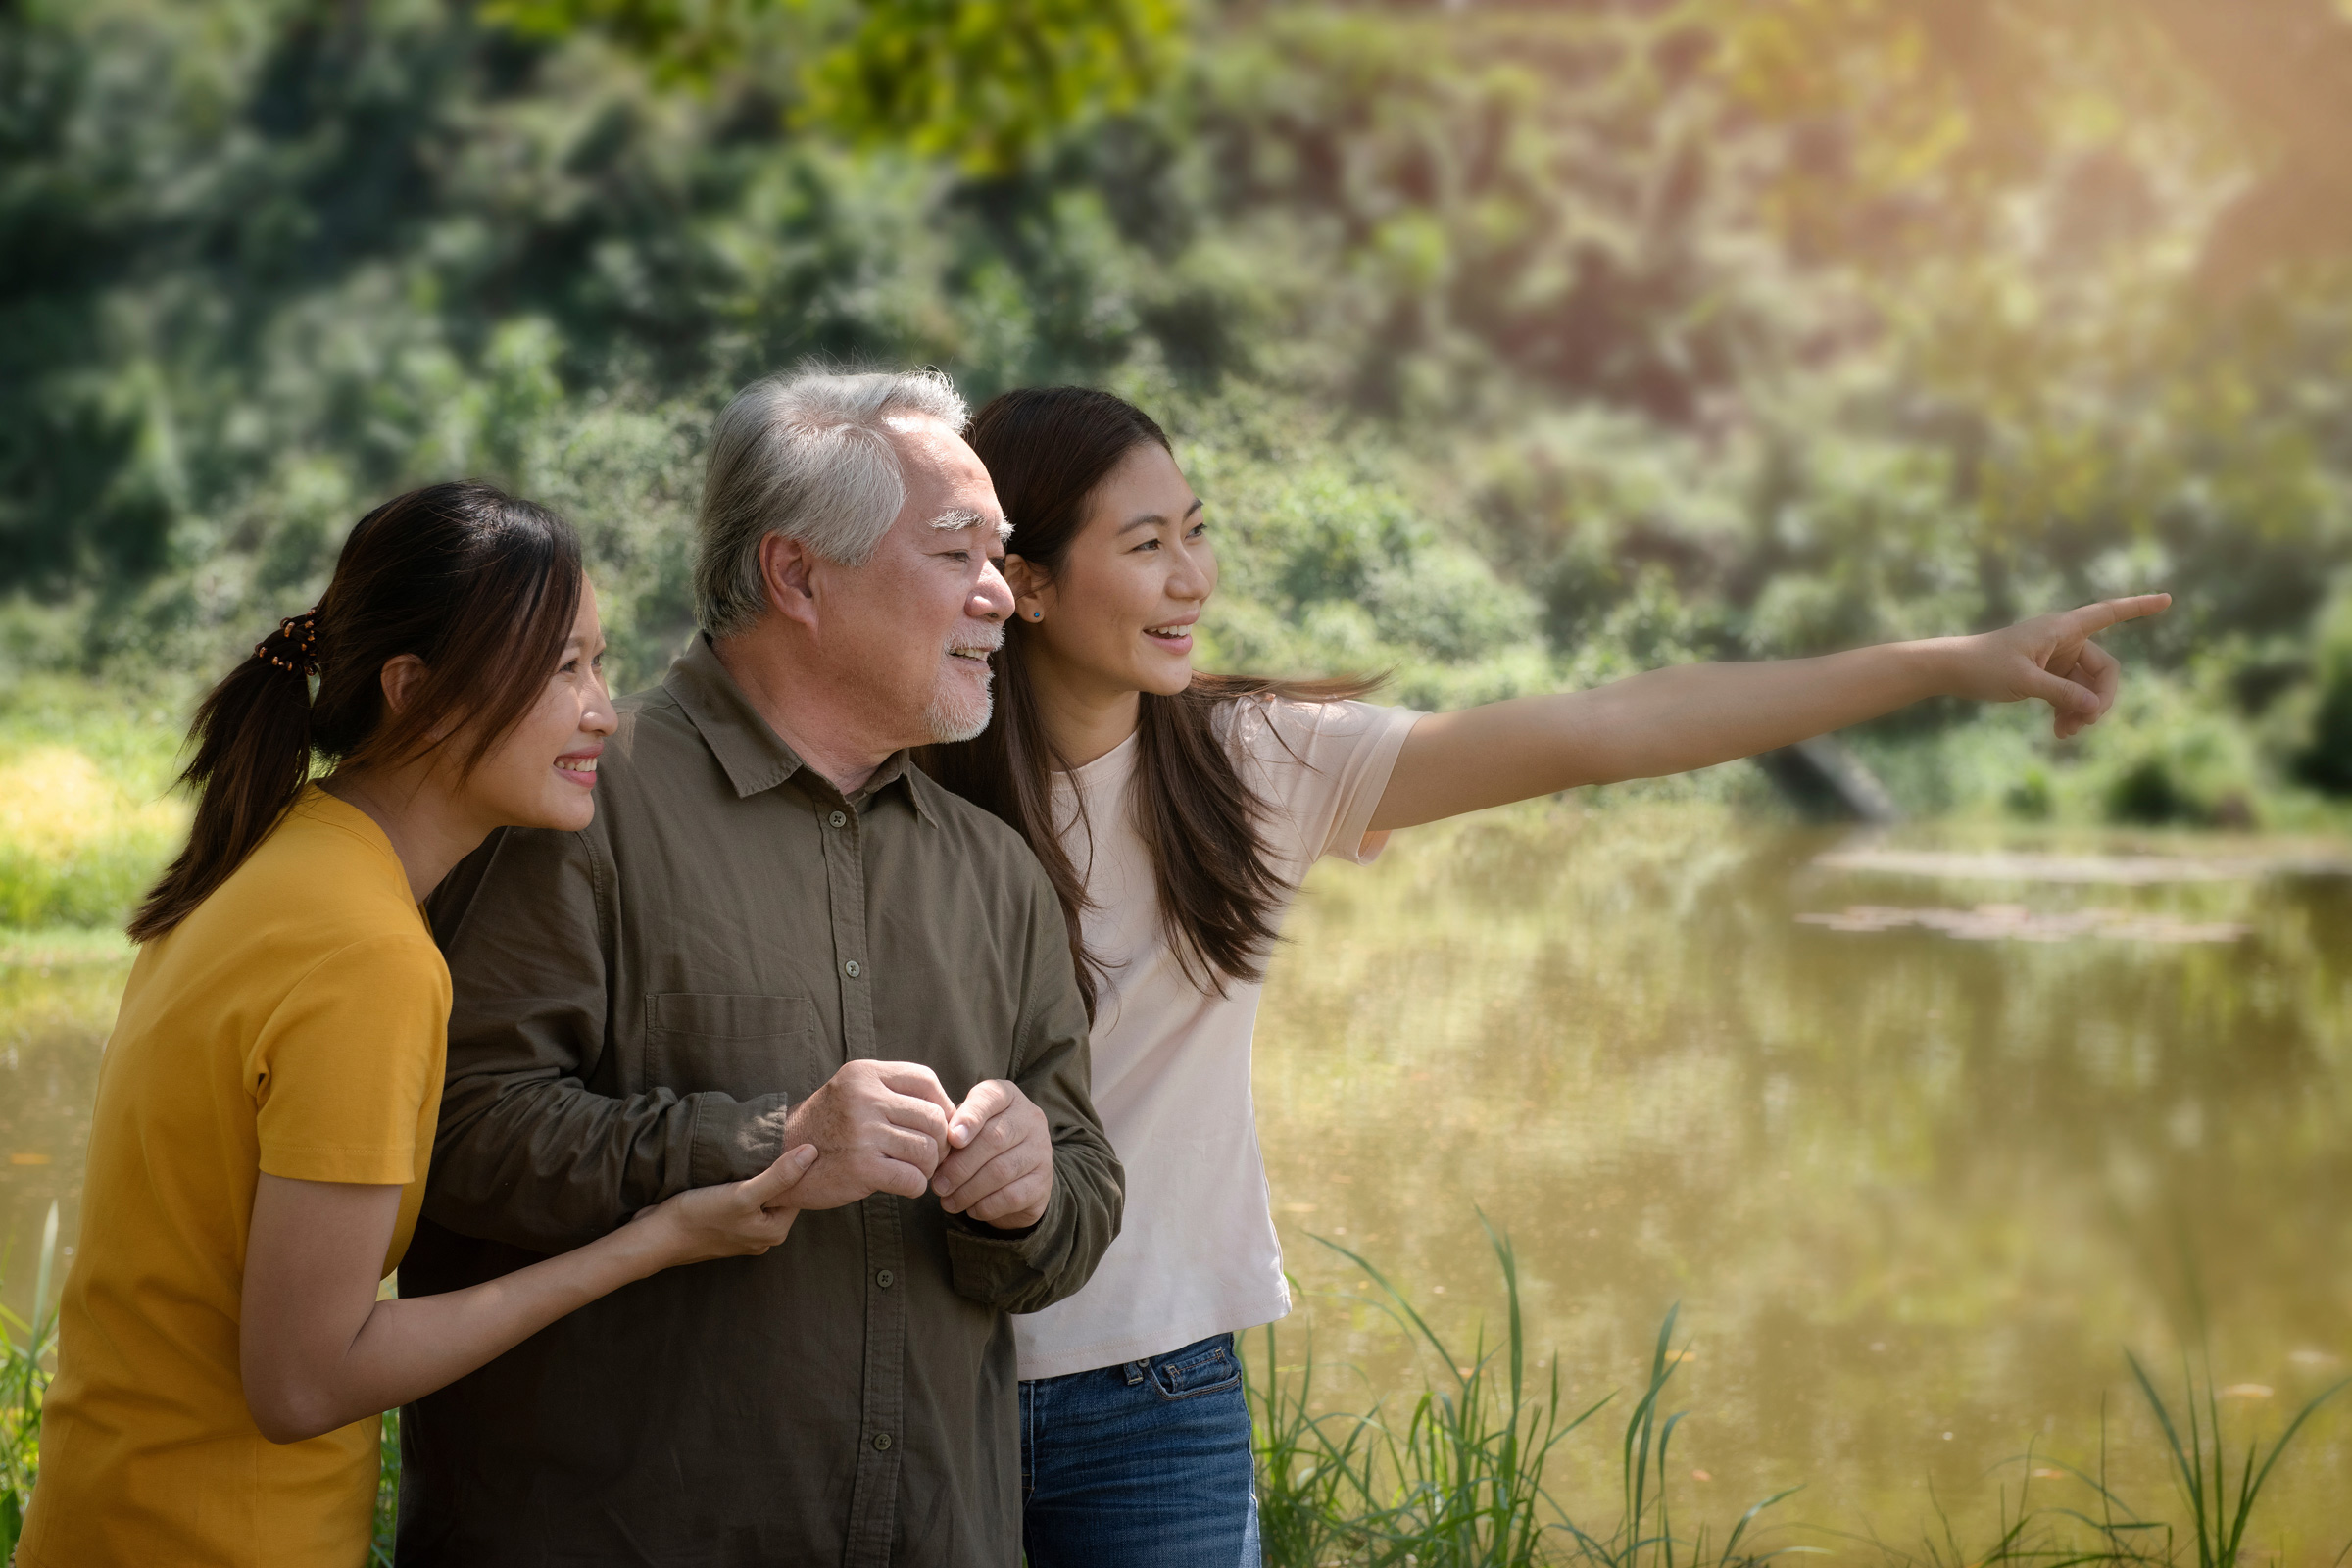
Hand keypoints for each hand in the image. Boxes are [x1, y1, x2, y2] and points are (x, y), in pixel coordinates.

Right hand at [639, 1142, 819, 1265]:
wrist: (656, 1236)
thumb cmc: (700, 1217)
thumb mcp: (744, 1194)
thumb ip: (780, 1175)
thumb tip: (813, 1153)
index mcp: (775, 1231)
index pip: (799, 1193)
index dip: (796, 1167)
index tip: (792, 1143)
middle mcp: (762, 1236)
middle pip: (779, 1195)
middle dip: (775, 1172)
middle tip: (770, 1144)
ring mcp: (742, 1233)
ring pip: (759, 1197)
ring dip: (755, 1177)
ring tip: (750, 1154)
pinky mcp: (723, 1226)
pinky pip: (741, 1201)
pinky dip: (739, 1185)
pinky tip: (731, 1171)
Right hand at [780, 1059, 955, 1207]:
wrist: (778, 1156)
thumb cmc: (827, 1126)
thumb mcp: (854, 1092)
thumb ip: (894, 1093)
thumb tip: (952, 1114)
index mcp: (864, 1074)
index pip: (926, 1080)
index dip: (942, 1105)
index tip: (936, 1126)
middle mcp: (864, 1098)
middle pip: (934, 1117)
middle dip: (939, 1141)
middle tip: (927, 1156)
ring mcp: (862, 1133)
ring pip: (928, 1150)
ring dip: (927, 1167)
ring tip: (912, 1170)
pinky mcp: (861, 1168)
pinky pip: (913, 1179)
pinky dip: (915, 1186)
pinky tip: (902, 1185)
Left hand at [933, 1079, 1052, 1229]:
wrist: (1016, 1178)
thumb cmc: (980, 1144)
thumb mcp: (967, 1129)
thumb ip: (952, 1131)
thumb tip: (937, 1148)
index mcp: (1007, 1097)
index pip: (990, 1098)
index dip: (970, 1117)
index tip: (952, 1138)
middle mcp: (1029, 1119)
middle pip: (994, 1138)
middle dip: (960, 1165)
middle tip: (938, 1185)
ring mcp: (1041, 1150)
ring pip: (1002, 1170)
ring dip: (969, 1190)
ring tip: (948, 1201)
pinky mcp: (1043, 1182)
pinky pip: (1012, 1196)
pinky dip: (986, 1206)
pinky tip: (971, 1210)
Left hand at [1946, 593, 2171, 739]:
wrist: (1950, 670)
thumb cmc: (1983, 666)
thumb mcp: (2024, 681)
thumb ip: (2062, 693)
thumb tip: (2094, 707)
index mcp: (2060, 628)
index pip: (2107, 613)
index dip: (2138, 607)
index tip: (2167, 599)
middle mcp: (2062, 639)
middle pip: (2102, 668)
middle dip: (2099, 697)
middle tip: (2087, 722)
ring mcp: (2055, 658)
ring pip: (2085, 686)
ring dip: (2082, 709)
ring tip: (2067, 733)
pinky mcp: (2044, 675)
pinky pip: (2069, 693)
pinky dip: (2068, 711)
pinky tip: (2060, 733)